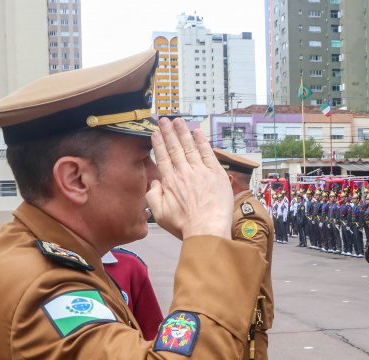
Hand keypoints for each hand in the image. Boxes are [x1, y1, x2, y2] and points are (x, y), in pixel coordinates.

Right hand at [147, 117, 231, 240]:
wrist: (207, 230)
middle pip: (175, 148)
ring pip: (190, 147)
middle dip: (168, 132)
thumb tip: (154, 182)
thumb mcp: (160, 215)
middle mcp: (184, 174)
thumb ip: (153, 196)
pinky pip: (208, 153)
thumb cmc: (185, 226)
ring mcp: (201, 172)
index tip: (155, 133)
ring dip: (183, 132)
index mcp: (170, 183)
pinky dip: (202, 141)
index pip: (163, 158)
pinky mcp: (216, 174)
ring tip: (178, 121)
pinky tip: (197, 132)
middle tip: (164, 120)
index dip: (158, 144)